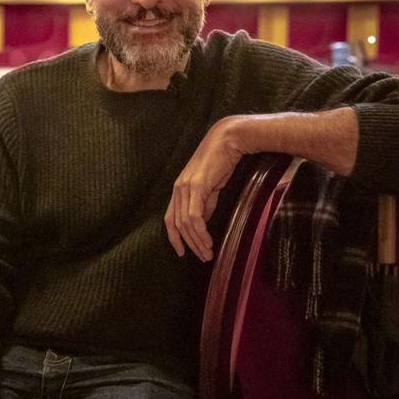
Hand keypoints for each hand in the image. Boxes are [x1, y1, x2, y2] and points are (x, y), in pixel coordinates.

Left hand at [165, 116, 248, 261]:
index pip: (170, 219)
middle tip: (203, 257)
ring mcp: (185, 187)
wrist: (228, 141)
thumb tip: (201, 224)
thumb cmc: (221, 162)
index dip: (174, 237)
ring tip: (207, 253)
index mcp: (178, 189)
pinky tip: (208, 241)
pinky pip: (195, 216)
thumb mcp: (210, 188)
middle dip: (190, 244)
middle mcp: (178, 189)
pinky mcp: (197, 187)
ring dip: (197, 241)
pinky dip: (200, 232)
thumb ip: (204, 205)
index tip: (182, 252)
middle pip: (178, 224)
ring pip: (186, 223)